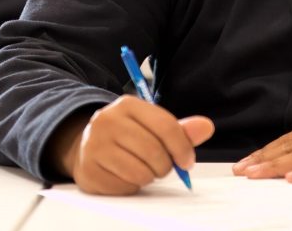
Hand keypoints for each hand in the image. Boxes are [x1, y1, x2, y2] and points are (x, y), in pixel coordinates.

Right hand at [45, 95, 213, 194]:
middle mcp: (107, 121)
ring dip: (149, 177)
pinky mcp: (88, 170)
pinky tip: (127, 175)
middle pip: (153, 151)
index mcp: (127, 104)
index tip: (187, 161)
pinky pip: (124, 186)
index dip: (182, 147)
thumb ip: (180, 129)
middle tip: (163, 167)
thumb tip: (206, 127)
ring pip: (140, 172)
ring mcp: (94, 146)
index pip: (166, 126)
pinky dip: (132, 186)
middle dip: (165, 165)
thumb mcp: (151, 125)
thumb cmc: (126, 135)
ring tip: (144, 169)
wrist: (85, 145)